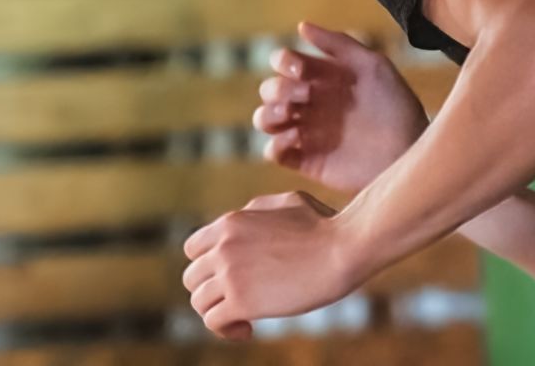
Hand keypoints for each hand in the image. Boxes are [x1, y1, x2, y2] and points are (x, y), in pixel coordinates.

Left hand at [182, 190, 363, 339]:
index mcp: (230, 223)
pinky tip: (248, 330)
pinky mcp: (241, 301)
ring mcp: (229, 273)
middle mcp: (222, 246)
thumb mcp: (284, 203)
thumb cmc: (324, 226)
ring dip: (218, 313)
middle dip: (211, 292)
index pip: (193, 249)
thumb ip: (256, 212)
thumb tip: (244, 220)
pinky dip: (226, 331)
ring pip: (199, 302)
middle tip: (237, 301)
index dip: (208, 267)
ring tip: (243, 319)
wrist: (342, 249)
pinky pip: (214, 322)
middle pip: (192, 278)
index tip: (229, 278)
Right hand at [257, 22, 426, 192]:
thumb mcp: (374, 66)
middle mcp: (310, 103)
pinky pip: (272, 151)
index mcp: (322, 78)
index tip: (303, 71)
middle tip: (304, 96)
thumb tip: (301, 25)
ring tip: (291, 116)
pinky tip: (296, 139)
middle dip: (278, 88)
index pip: (284, 62)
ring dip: (268, 114)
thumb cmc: (397, 106)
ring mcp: (307, 132)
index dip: (284, 62)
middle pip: (269, 89)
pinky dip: (274, 144)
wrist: (410, 152)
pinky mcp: (307, 160)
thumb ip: (339, 43)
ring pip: (264, 119)